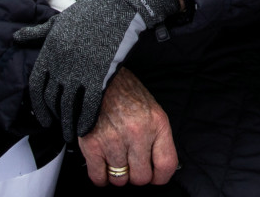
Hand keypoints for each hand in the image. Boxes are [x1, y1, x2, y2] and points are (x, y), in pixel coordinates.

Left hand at [13, 0, 181, 141]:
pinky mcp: (99, 75)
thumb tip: (16, 37)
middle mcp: (60, 64)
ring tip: (71, 133)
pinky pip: (89, 104)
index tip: (44, 119)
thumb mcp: (58, 21)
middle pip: (52, 99)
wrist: (119, 4)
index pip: (36, 86)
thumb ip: (37, 33)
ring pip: (69, 105)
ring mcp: (79, 70)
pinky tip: (86, 127)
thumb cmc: (90, 11)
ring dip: (69, 123)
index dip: (39, 106)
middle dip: (56, 116)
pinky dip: (86, 118)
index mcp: (49, 52)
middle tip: (61, 127)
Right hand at [78, 67, 177, 186]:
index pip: (166, 164)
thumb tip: (159, 166)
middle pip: (142, 177)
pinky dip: (101, 177)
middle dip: (136, 176)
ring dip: (117, 175)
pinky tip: (102, 167)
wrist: (100, 79)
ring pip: (120, 180)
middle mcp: (138, 133)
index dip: (160, 177)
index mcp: (157, 124)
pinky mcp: (92, 145)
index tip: (155, 178)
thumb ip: (157, 137)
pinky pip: (98, 177)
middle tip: (131, 166)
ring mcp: (114, 140)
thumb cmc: (127, 94)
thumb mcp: (152, 110)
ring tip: (115, 160)